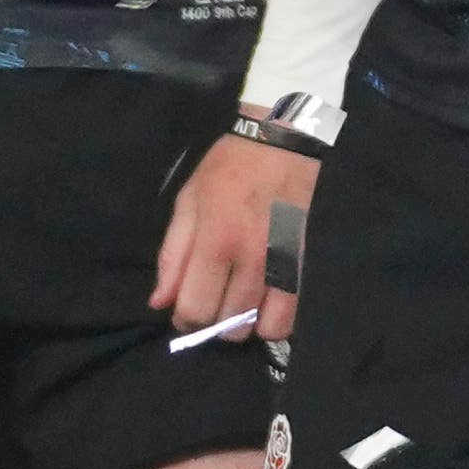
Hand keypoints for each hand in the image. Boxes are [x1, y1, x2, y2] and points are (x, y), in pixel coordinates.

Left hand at [154, 127, 311, 350]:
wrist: (286, 141)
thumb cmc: (230, 168)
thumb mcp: (189, 201)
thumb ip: (173, 255)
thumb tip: (160, 302)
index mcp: (217, 241)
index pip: (195, 310)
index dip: (185, 319)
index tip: (187, 310)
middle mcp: (252, 260)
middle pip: (228, 325)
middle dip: (215, 321)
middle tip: (214, 301)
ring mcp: (284, 265)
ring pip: (260, 327)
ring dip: (245, 322)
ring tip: (239, 303)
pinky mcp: (308, 264)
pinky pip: (292, 317)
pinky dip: (274, 321)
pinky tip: (266, 304)